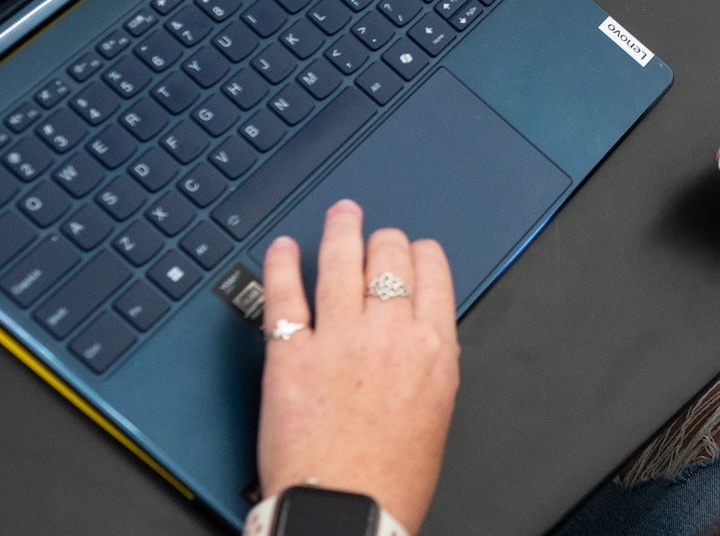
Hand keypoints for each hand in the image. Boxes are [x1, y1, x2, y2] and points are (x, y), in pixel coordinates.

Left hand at [257, 201, 458, 534]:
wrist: (347, 514)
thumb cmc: (392, 480)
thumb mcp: (437, 410)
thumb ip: (430, 361)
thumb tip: (419, 331)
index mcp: (434, 347)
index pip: (432, 269)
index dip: (419, 251)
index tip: (410, 250)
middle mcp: (390, 333)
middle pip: (389, 256)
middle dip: (382, 238)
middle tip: (373, 235)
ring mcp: (338, 340)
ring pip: (342, 260)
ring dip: (340, 228)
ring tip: (339, 214)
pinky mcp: (289, 357)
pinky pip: (285, 294)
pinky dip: (283, 264)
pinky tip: (283, 248)